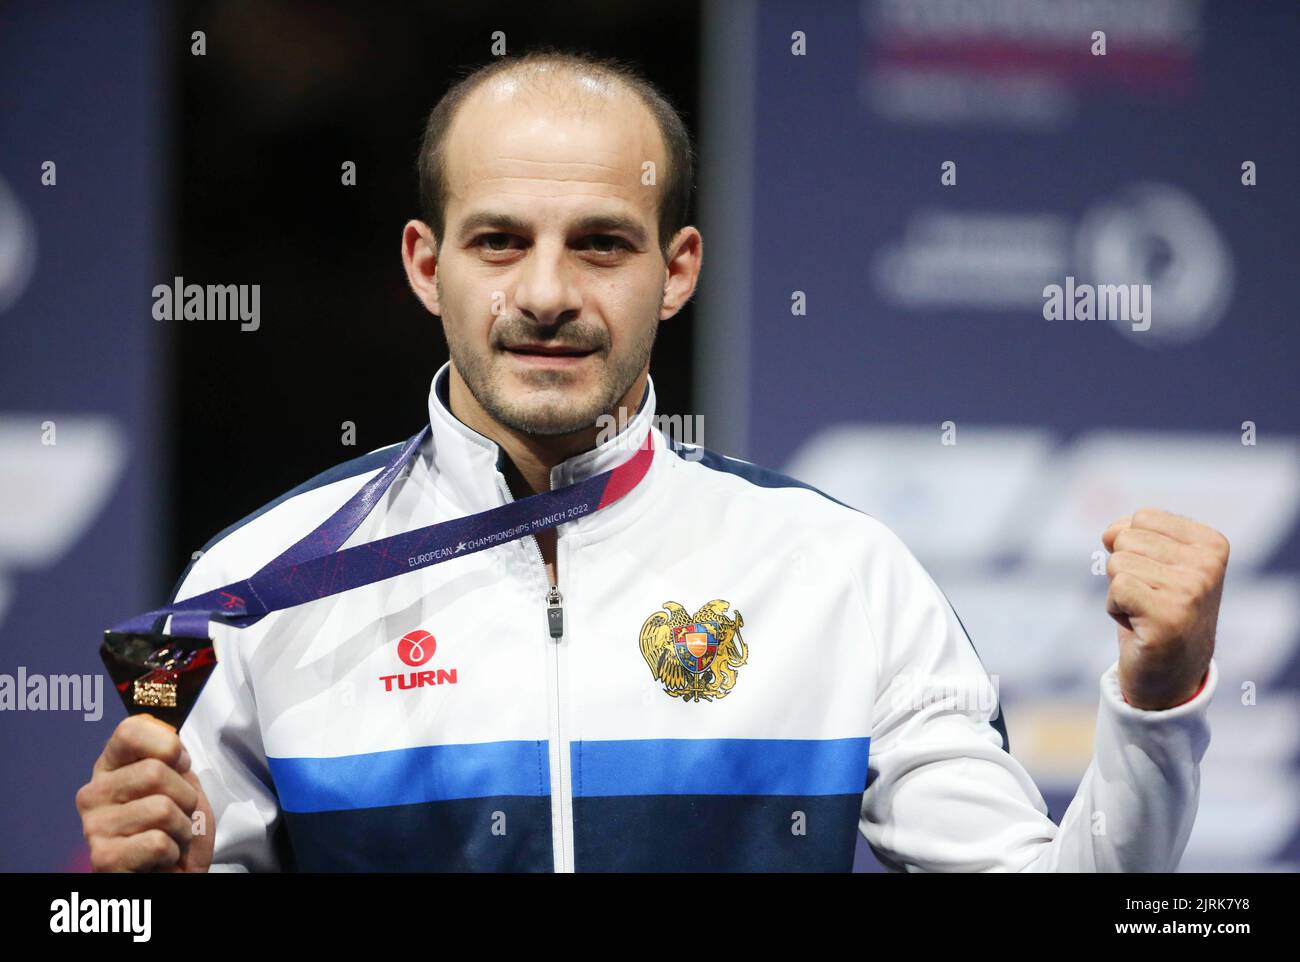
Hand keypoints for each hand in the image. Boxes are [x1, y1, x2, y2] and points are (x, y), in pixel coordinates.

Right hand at [75, 715, 214, 871]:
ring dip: (182, 827)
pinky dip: (173, 851)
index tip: (180, 765)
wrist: (178, 871)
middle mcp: (93, 793)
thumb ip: (171, 754)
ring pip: (161, 809)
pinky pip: (158, 842)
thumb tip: (171, 741)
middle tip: (179, 815)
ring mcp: (94, 827)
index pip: (130, 731)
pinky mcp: (103, 859)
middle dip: (185, 796)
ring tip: (171, 838)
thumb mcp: (181, 780)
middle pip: (154, 771)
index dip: (169, 746)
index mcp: (110, 766)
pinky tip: (161, 859)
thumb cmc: (178, 825)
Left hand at [1101, 508, 1226, 709]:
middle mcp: (1208, 565)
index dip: (1134, 550)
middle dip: (1124, 571)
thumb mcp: (1155, 563)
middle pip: (1126, 539)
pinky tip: (1139, 627)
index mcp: (1212, 544)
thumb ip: (1136, 534)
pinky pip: (1116, 589)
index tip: (1156, 580)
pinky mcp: (1168, 616)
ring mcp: (1191, 591)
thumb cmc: (1155, 612)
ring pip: (1117, 563)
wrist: (1169, 676)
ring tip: (1145, 614)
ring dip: (1119, 592)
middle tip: (1148, 601)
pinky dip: (1115, 609)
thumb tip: (1110, 533)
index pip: (1142, 517)